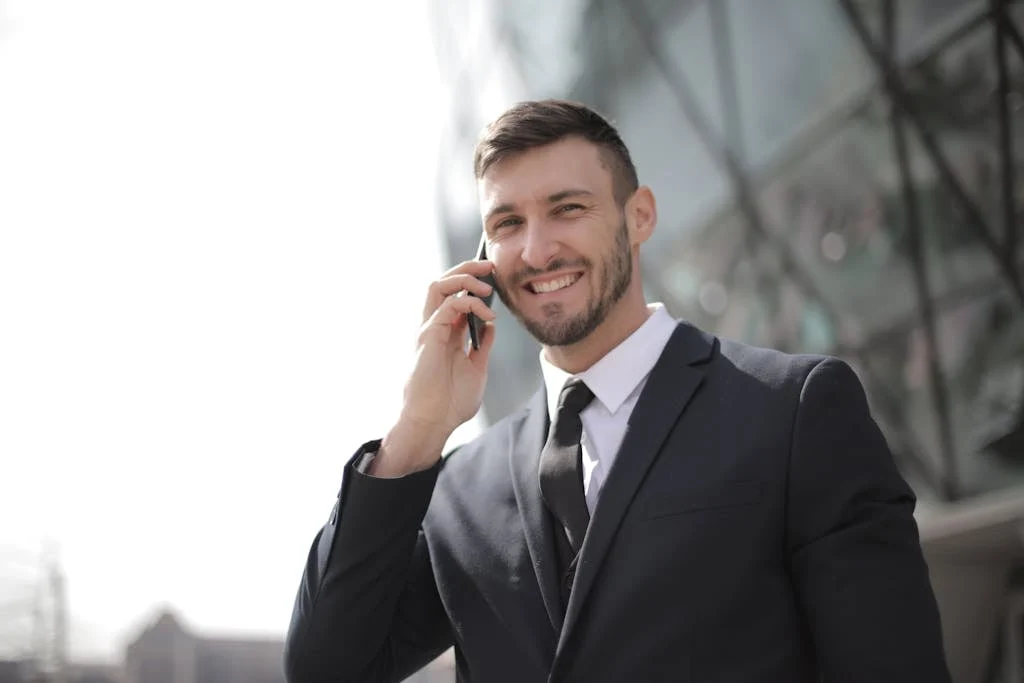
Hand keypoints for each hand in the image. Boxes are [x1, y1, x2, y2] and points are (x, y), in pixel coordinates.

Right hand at [375, 260, 496, 475]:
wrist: (434, 422)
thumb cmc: (451, 402)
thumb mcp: (476, 367)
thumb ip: (482, 345)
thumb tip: (491, 325)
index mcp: (445, 333)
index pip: (455, 296)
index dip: (472, 282)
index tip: (493, 277)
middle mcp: (434, 326)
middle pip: (443, 283)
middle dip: (466, 268)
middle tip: (490, 266)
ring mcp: (429, 329)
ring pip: (439, 285)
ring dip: (464, 278)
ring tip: (486, 285)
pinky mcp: (428, 335)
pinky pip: (448, 305)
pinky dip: (469, 303)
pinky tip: (486, 315)